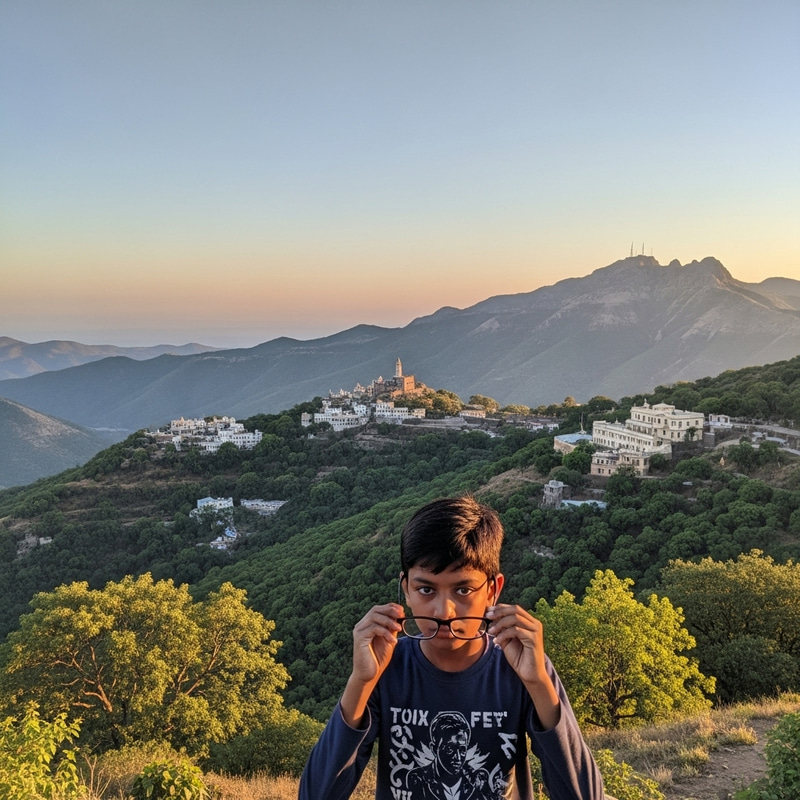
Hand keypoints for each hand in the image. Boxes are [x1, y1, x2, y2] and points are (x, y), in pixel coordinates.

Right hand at [350, 602, 402, 685]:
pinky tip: (392, 641)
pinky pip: (374, 628)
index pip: (377, 609)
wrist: (369, 675)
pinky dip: (385, 632)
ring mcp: (359, 631)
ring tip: (399, 629)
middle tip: (401, 615)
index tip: (401, 610)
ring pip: (374, 617)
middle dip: (390, 611)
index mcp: (367, 624)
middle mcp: (361, 625)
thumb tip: (399, 615)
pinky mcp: (359, 638)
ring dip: (389, 621)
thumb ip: (391, 628)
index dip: (389, 607)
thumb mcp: (388, 640)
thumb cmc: (377, 658)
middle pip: (375, 610)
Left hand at [486, 604, 560, 728]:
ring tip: (491, 631)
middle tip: (488, 617)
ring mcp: (535, 631)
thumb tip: (489, 619)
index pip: (514, 608)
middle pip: (515, 609)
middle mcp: (534, 623)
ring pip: (515, 618)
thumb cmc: (519, 657)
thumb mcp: (507, 640)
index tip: (487, 611)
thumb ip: (501, 629)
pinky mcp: (534, 639)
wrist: (530, 674)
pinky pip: (516, 630)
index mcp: (529, 622)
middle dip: (499, 612)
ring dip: (500, 623)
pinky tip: (497, 641)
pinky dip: (504, 634)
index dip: (500, 608)